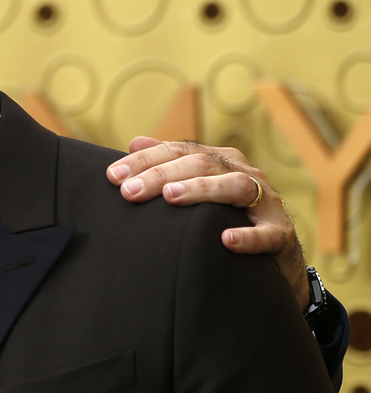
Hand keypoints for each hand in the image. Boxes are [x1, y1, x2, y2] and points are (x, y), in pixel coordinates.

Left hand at [107, 137, 307, 309]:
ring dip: (201, 190)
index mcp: (222, 161)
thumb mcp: (200, 185)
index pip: (178, 151)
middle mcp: (244, 174)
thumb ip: (170, 163)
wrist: (275, 251)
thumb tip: (135, 142)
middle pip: (202, 164)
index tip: (113, 175)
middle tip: (130, 191)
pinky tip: (226, 239)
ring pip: (235, 186)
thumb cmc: (227, 215)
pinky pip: (266, 233)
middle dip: (161, 175)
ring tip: (170, 197)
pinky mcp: (280, 234)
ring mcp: (265, 202)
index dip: (144, 160)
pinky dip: (247, 236)